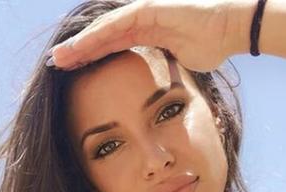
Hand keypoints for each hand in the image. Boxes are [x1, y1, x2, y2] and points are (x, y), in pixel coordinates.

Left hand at [47, 0, 252, 71]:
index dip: (89, 58)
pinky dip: (96, 37)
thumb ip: (162, 67)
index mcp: (144, 35)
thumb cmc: (209, 47)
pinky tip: (78, 47)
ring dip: (80, 46)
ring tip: (59, 58)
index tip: (71, 71)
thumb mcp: (177, 62)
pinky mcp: (146, 10)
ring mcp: (141, 14)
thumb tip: (157, 86)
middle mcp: (139, 23)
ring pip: (103, 32)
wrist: (229, 31)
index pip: (110, 47)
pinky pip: (115, 26)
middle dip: (78, 52)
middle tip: (55, 64)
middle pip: (101, 39)